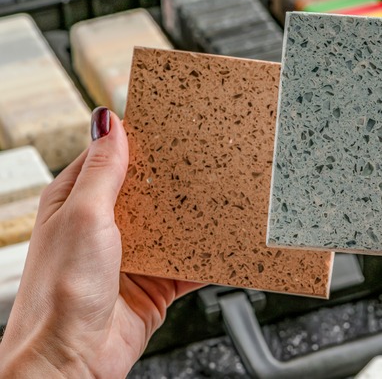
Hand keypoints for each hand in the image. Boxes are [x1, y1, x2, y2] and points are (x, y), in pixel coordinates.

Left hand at [0, 107, 202, 377]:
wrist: (74, 359)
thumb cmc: (61, 293)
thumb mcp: (84, 216)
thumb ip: (104, 170)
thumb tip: (108, 120)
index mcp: (77, 200)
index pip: (112, 155)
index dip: (140, 138)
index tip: (172, 122)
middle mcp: (104, 225)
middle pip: (150, 188)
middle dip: (178, 176)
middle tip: (212, 155)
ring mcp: (133, 254)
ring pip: (175, 223)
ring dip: (197, 215)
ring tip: (226, 194)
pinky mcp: (156, 281)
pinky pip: (191, 260)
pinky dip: (210, 253)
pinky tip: (227, 241)